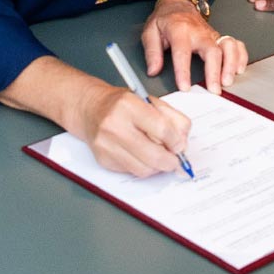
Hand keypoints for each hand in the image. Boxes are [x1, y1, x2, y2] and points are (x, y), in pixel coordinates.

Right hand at [74, 80, 191, 177]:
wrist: (91, 109)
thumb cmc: (123, 104)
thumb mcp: (151, 101)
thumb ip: (172, 118)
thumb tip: (183, 142)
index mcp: (129, 105)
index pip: (162, 129)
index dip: (176, 141)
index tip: (180, 145)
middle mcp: (114, 125)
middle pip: (153, 155)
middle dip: (170, 162)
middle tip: (175, 160)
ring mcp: (106, 145)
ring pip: (143, 169)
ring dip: (157, 167)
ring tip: (159, 157)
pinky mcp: (103, 159)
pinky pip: (131, 172)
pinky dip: (142, 167)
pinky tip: (141, 156)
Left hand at [141, 0, 248, 94]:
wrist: (179, 3)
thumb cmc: (165, 19)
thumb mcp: (150, 31)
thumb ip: (152, 52)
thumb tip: (153, 71)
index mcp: (179, 30)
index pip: (182, 52)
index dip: (184, 71)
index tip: (185, 87)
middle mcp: (199, 32)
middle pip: (212, 51)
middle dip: (215, 72)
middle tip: (214, 89)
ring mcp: (212, 34)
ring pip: (228, 47)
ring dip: (231, 64)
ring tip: (227, 81)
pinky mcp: (219, 37)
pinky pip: (236, 44)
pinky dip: (240, 56)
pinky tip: (239, 69)